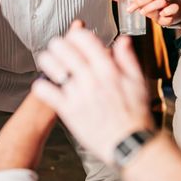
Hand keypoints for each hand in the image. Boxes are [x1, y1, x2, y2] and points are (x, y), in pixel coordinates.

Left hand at [33, 21, 153, 165]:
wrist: (130, 145)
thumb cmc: (135, 115)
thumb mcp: (138, 82)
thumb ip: (127, 59)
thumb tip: (122, 40)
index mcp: (109, 69)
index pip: (83, 39)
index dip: (75, 35)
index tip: (73, 37)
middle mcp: (91, 79)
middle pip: (64, 48)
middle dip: (58, 45)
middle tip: (58, 48)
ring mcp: (78, 94)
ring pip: (52, 66)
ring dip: (47, 61)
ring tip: (48, 62)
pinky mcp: (68, 110)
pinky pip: (46, 92)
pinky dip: (42, 86)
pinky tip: (45, 85)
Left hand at [110, 0, 180, 26]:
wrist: (173, 7)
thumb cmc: (153, 3)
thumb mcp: (141, 0)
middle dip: (139, 3)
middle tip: (130, 9)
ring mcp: (169, 1)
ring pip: (161, 1)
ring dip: (150, 7)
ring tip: (142, 12)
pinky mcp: (174, 10)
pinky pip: (173, 8)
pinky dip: (167, 12)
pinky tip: (161, 15)